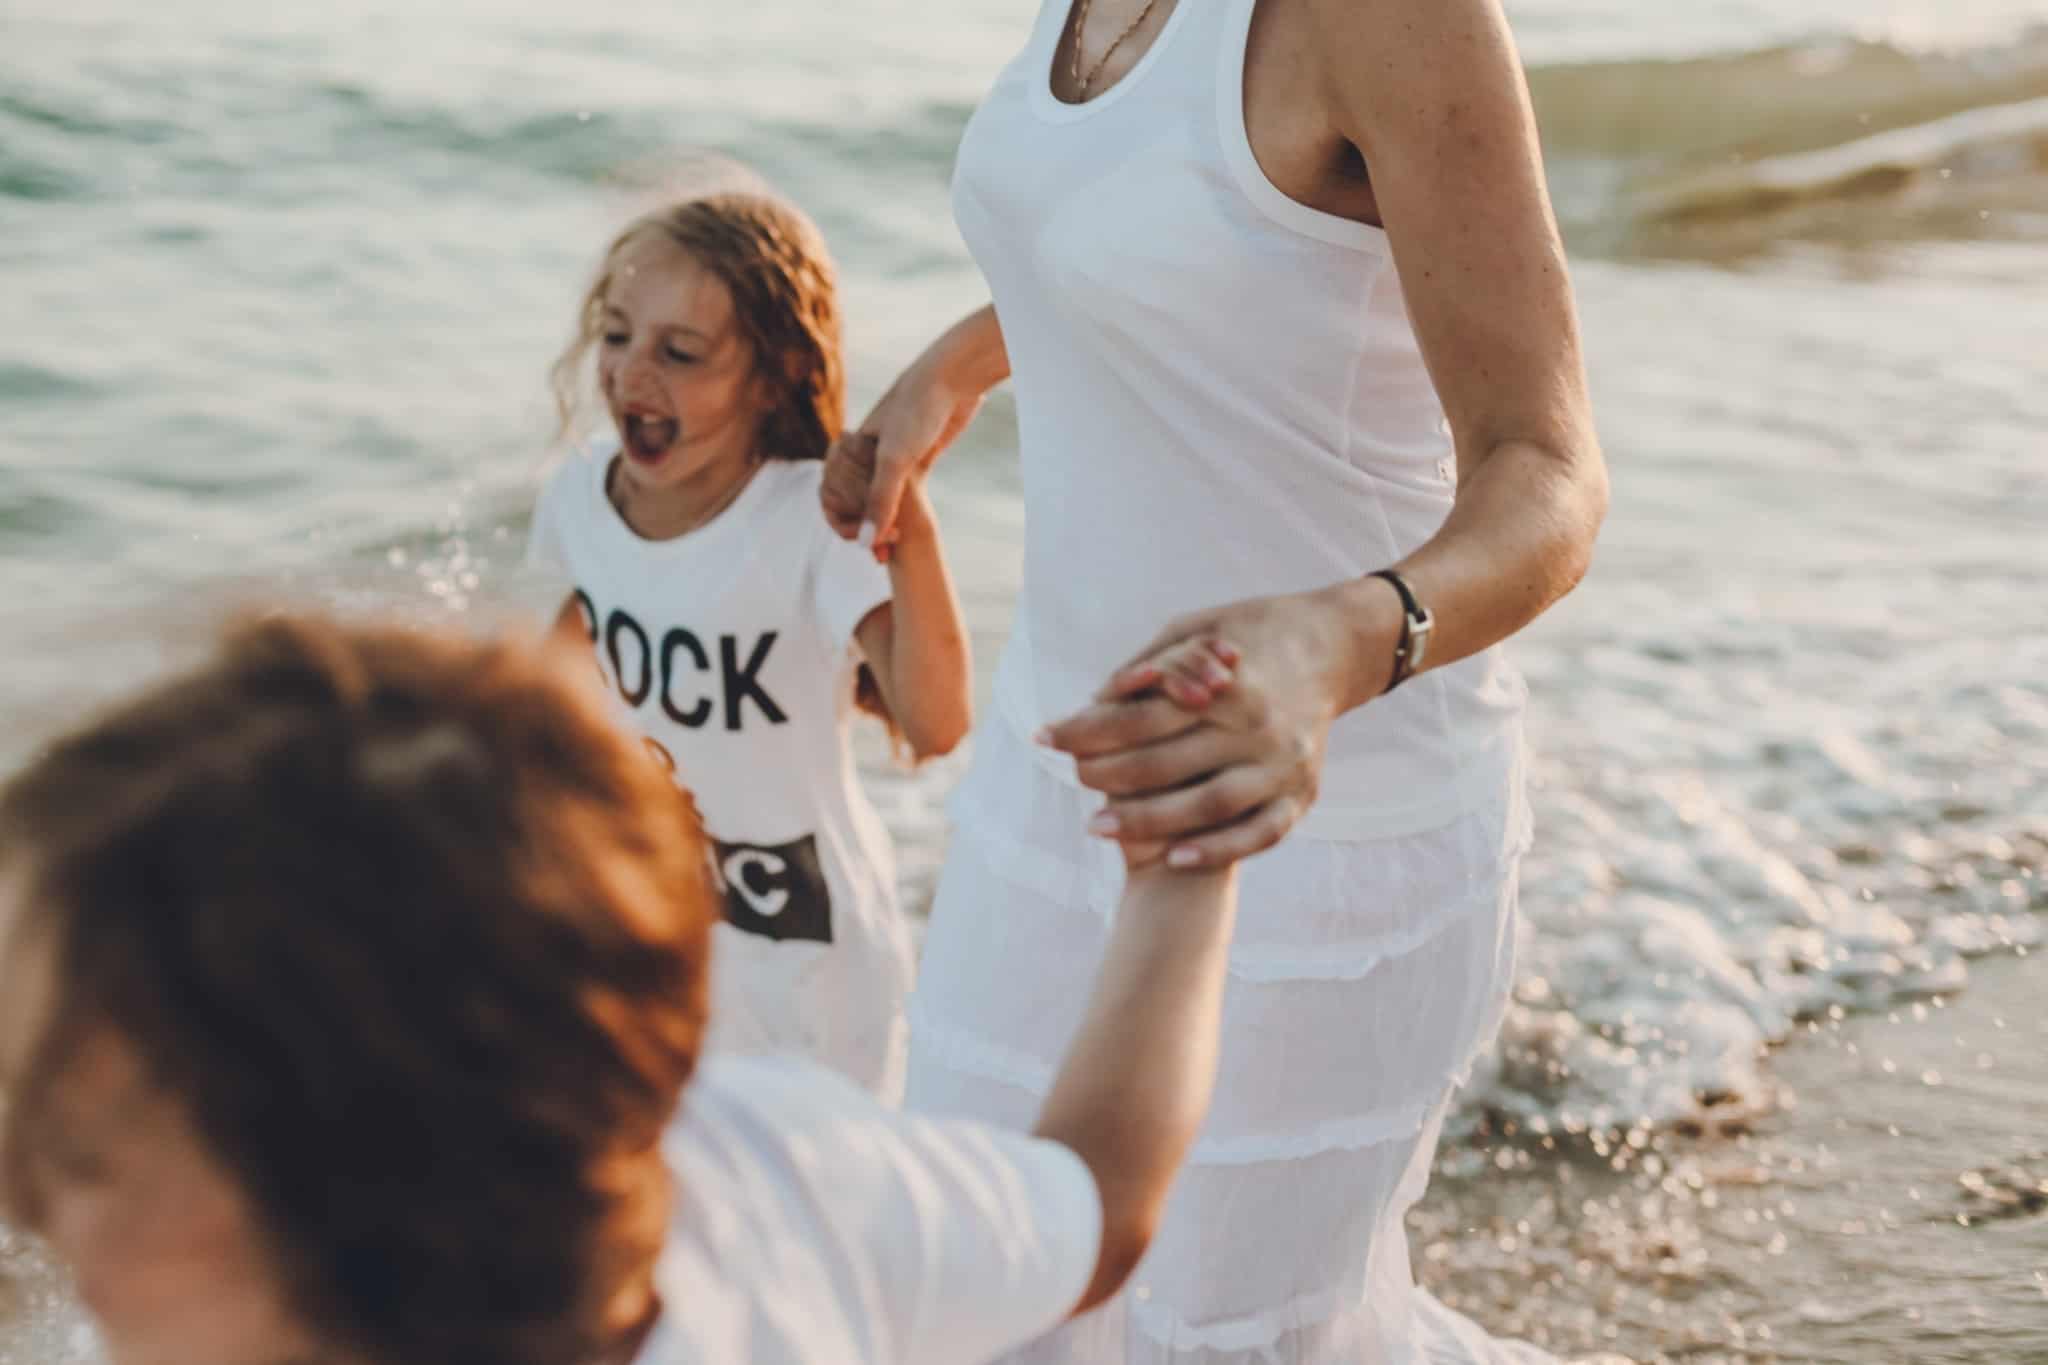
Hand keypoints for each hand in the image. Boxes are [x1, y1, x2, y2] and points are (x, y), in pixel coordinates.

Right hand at [822, 355, 983, 558]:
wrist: (954, 377)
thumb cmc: (918, 410)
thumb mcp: (896, 460)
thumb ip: (880, 502)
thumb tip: (864, 543)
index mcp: (849, 449)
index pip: (832, 498)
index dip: (845, 526)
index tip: (868, 545)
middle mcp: (865, 453)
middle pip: (854, 502)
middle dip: (864, 530)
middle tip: (883, 555)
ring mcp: (891, 456)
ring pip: (879, 500)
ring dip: (882, 526)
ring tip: (892, 550)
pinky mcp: (916, 458)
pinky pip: (902, 494)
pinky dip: (901, 514)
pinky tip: (907, 533)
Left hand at [1041, 585, 1398, 868]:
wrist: (1335, 646)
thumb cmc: (1251, 631)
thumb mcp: (1198, 626)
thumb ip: (1151, 663)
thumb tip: (1100, 699)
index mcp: (1229, 684)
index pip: (1143, 716)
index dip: (1088, 729)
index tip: (1047, 737)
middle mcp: (1257, 728)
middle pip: (1165, 763)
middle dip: (1106, 775)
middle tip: (1071, 779)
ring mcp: (1283, 766)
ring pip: (1206, 805)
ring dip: (1146, 820)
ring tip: (1097, 825)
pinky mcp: (1303, 794)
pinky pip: (1258, 833)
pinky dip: (1216, 849)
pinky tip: (1174, 858)